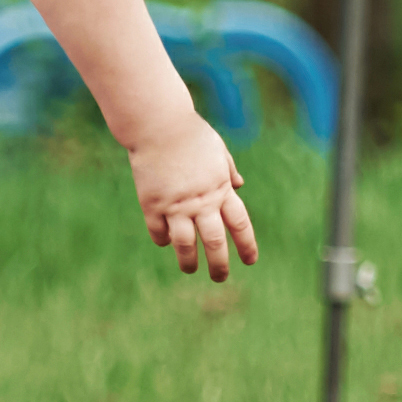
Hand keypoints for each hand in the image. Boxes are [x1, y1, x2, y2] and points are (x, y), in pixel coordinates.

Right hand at [130, 121, 258, 282]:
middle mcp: (200, 201)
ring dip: (188, 261)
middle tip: (220, 277)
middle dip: (219, 264)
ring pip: (185, 244)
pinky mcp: (152, 204)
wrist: (158, 123)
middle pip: (214, 241)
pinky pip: (158, 232)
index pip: (239, 224)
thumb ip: (228, 170)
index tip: (250, 260)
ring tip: (190, 269)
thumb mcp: (217, 150)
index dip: (246, 245)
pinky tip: (165, 241)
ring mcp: (175, 205)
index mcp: (220, 188)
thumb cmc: (190, 134)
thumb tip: (238, 186)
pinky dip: (162, 240)